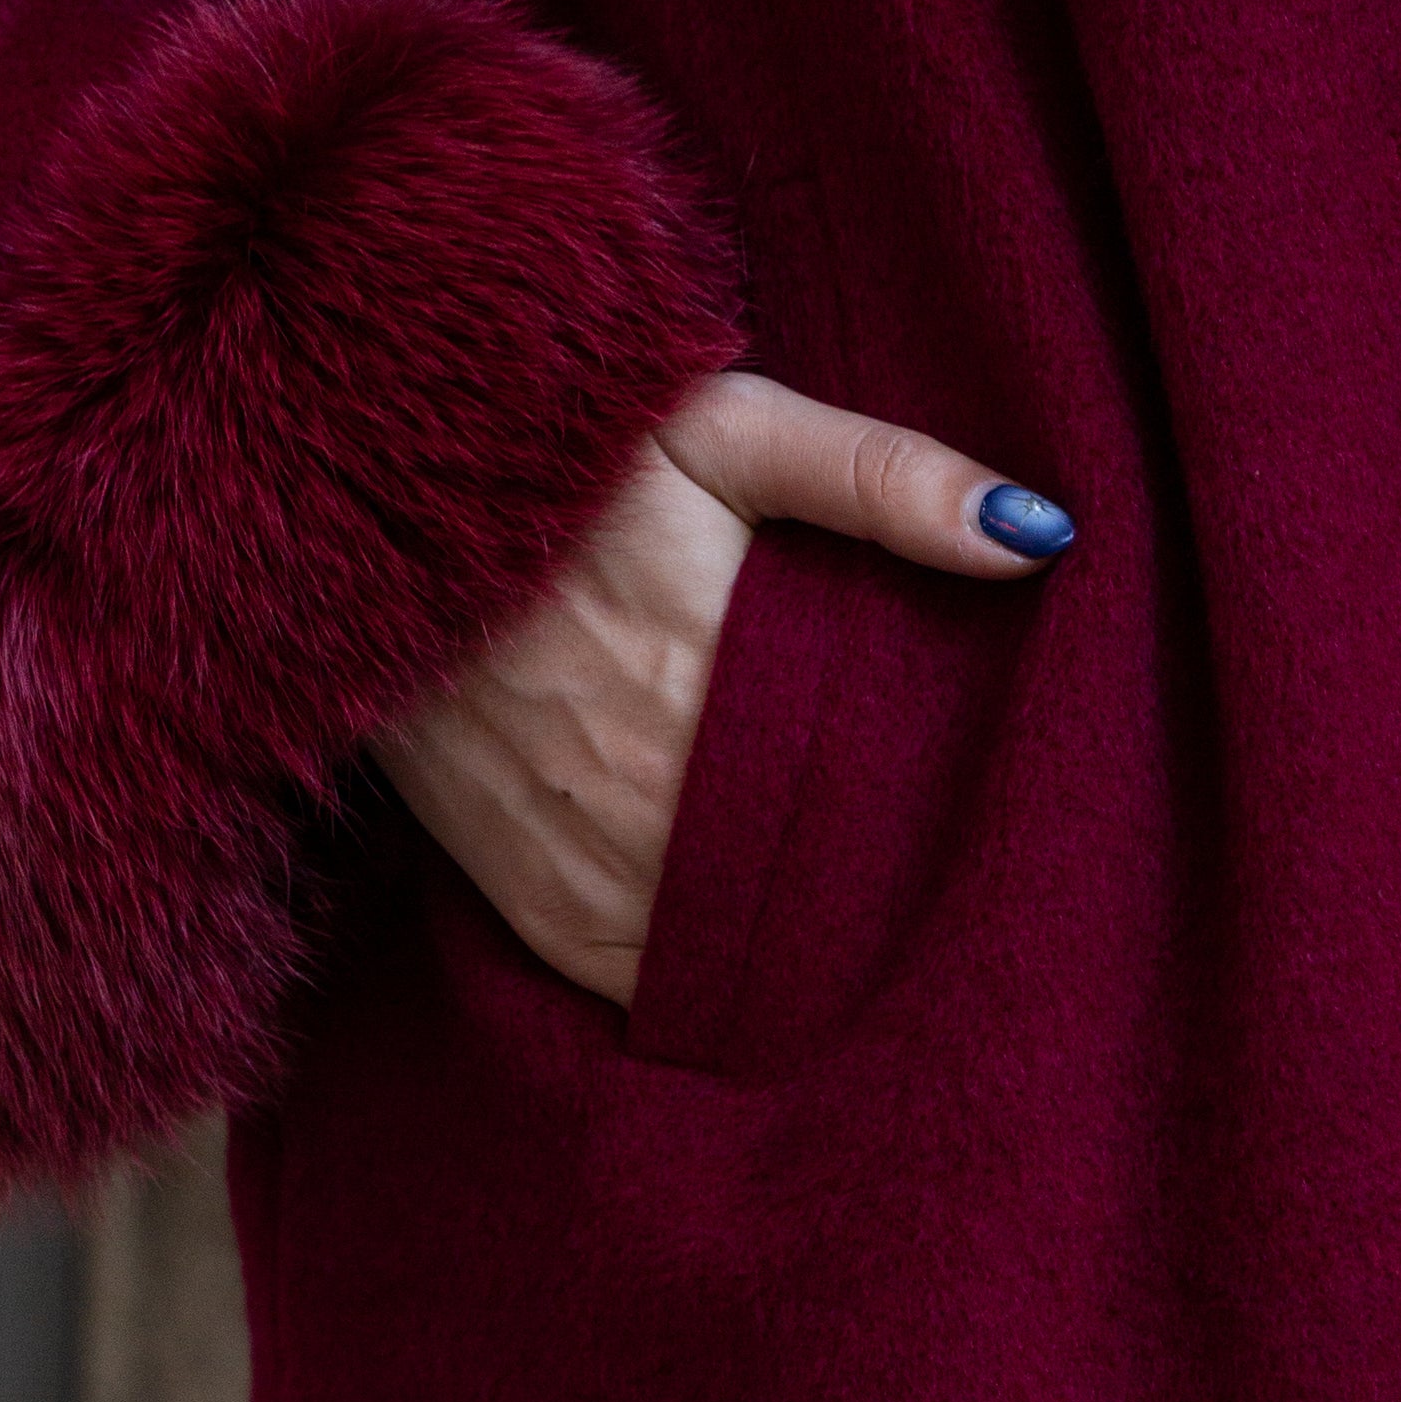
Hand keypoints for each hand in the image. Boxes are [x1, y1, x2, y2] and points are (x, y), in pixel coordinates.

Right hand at [375, 368, 1073, 1009]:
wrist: (361, 479)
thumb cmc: (569, 446)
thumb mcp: (729, 424)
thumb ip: (882, 476)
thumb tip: (1040, 530)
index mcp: (716, 675)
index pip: (862, 817)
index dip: (918, 844)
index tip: (966, 844)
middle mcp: (640, 784)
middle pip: (792, 898)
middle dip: (856, 906)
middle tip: (914, 899)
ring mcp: (565, 843)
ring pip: (706, 954)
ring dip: (767, 950)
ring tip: (835, 938)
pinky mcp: (503, 874)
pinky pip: (608, 973)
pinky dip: (670, 977)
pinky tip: (721, 950)